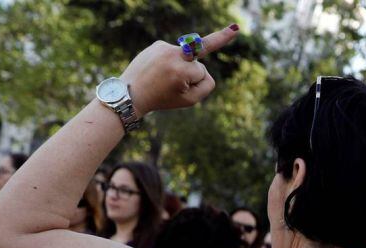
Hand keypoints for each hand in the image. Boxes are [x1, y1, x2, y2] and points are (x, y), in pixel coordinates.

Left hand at [118, 25, 238, 115]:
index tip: (235, 29)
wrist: (130, 94)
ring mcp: (164, 47)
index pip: (204, 75)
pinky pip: (175, 54)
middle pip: (198, 65)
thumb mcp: (189, 100)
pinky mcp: (158, 44)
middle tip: (234, 29)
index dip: (200, 81)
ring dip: (180, 68)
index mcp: (181, 71)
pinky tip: (159, 69)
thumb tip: (202, 66)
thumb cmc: (162, 99)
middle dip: (211, 50)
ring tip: (163, 78)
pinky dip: (171, 63)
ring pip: (187, 58)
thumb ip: (206, 85)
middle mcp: (173, 55)